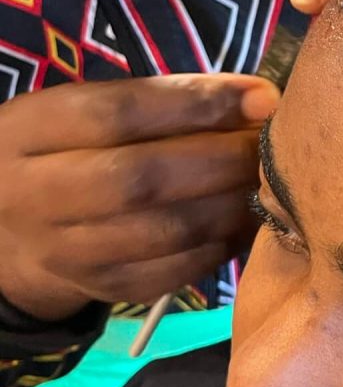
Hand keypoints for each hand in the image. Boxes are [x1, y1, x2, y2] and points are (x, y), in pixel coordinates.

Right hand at [0, 74, 279, 320]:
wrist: (7, 233)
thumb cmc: (67, 153)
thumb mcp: (80, 113)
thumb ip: (158, 102)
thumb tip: (259, 99)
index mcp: (29, 130)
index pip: (120, 112)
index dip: (199, 104)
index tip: (264, 98)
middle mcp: (37, 193)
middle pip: (144, 178)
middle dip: (224, 159)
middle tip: (272, 146)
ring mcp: (67, 251)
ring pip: (166, 231)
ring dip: (232, 205)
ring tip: (269, 183)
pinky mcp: (103, 288)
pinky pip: (175, 271)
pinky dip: (222, 244)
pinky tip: (248, 221)